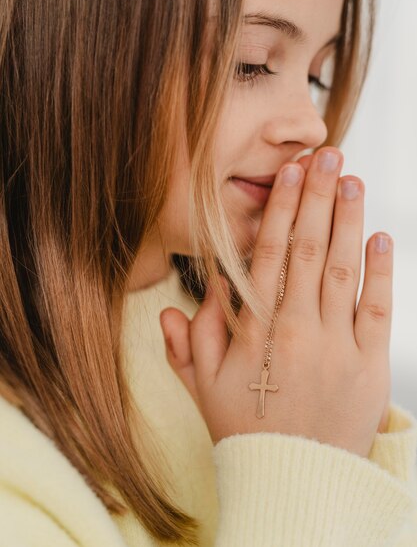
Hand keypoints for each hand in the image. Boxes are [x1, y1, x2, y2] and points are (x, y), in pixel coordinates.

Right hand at [160, 147, 392, 456]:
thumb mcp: (203, 387)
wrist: (295, 480)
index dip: (278, 210)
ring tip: (350, 179)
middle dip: (317, 196)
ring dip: (347, 219)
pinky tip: (379, 234)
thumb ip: (189, 340)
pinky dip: (380, 269)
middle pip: (307, 249)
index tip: (287, 173)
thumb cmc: (246, 427)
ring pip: (342, 268)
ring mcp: (337, 344)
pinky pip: (377, 307)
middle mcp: (297, 329)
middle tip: (326, 155)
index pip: (267, 255)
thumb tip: (184, 299)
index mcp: (256, 331)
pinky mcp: (369, 363)